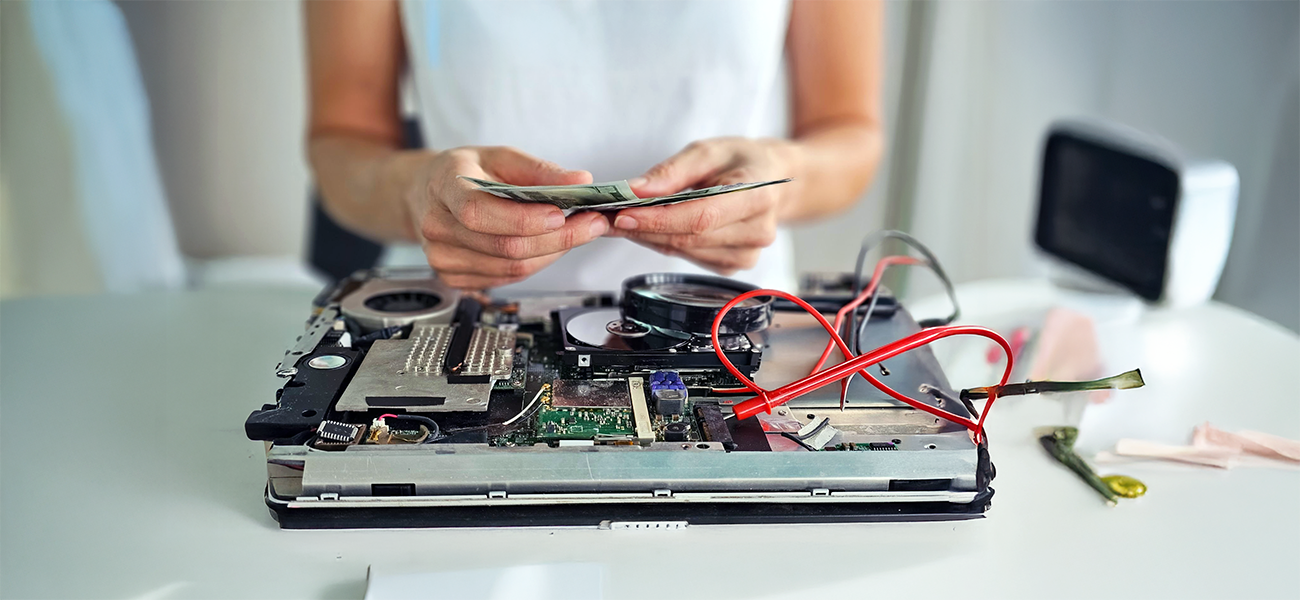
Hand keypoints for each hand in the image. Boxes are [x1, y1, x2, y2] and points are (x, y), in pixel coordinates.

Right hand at [406, 146, 608, 288]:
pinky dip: (535, 264)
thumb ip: (540, 169)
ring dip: (551, 253)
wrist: (428, 194)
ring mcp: (442, 257)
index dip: (523, 219)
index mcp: (444, 186)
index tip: (560, 213)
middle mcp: (437, 226)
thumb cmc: (465, 172)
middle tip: (591, 224)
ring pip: (511, 268)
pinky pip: (506, 279)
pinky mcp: (453, 278)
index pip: (479, 212)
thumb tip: (580, 180)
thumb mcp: (499, 156)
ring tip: (575, 232)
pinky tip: (546, 246)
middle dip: (557, 238)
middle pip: (504, 246)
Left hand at [608, 137, 801, 274]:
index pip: (701, 216)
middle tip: (606, 216)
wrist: (774, 181)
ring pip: (685, 251)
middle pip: (689, 237)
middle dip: (644, 228)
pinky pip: (689, 258)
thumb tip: (636, 191)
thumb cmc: (742, 161)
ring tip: (621, 219)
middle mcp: (757, 230)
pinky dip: (664, 243)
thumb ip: (672, 172)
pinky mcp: (734, 265)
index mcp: (758, 195)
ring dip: (648, 237)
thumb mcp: (709, 150)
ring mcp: (748, 254)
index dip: (659, 219)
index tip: (623, 214)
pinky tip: (649, 229)